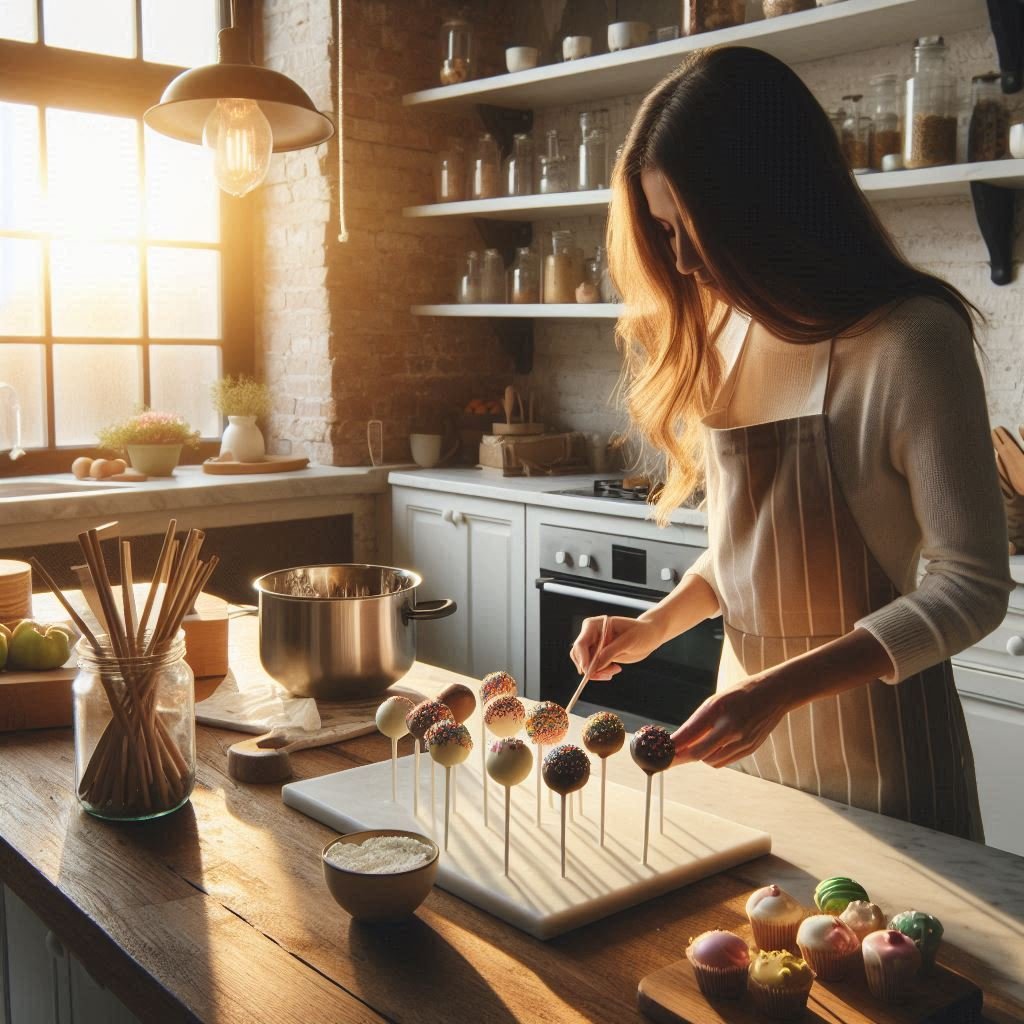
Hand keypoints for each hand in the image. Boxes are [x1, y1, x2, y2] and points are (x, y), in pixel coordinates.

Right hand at [569, 615, 667, 680]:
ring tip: (614, 671)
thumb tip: (596, 665)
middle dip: (590, 668)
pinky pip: (594, 667)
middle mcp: (592, 634)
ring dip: (597, 672)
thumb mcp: (628, 641)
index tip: (588, 671)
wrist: (650, 636)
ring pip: (585, 664)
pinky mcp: (600, 654)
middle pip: (579, 655)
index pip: (581, 642)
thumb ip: (611, 652)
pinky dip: (601, 672)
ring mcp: (595, 645)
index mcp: (596, 625)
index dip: (582, 658)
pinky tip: (615, 669)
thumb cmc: (642, 633)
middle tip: (606, 675)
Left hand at [671, 677, 790, 767]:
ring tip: (696, 745)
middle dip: (683, 756)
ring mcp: (743, 741)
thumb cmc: (740, 693)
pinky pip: (725, 761)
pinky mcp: (750, 748)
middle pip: (699, 754)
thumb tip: (677, 742)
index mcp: (718, 710)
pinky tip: (712, 747)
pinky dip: (714, 757)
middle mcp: (731, 728)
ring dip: (700, 756)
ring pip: (711, 761)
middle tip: (671, 757)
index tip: (661, 755)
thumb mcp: (715, 701)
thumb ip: (697, 723)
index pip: (690, 736)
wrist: (775, 693)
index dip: (673, 748)